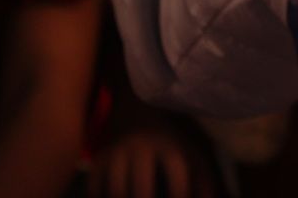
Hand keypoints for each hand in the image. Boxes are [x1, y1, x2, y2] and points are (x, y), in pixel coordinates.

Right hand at [90, 121, 214, 197]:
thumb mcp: (188, 151)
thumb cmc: (167, 139)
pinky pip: (95, 188)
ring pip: (116, 190)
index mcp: (169, 145)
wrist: (134, 109)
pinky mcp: (98, 160)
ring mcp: (116, 154)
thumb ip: (202, 177)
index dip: (180, 192)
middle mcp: (141, 148)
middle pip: (142, 188)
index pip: (177, 175)